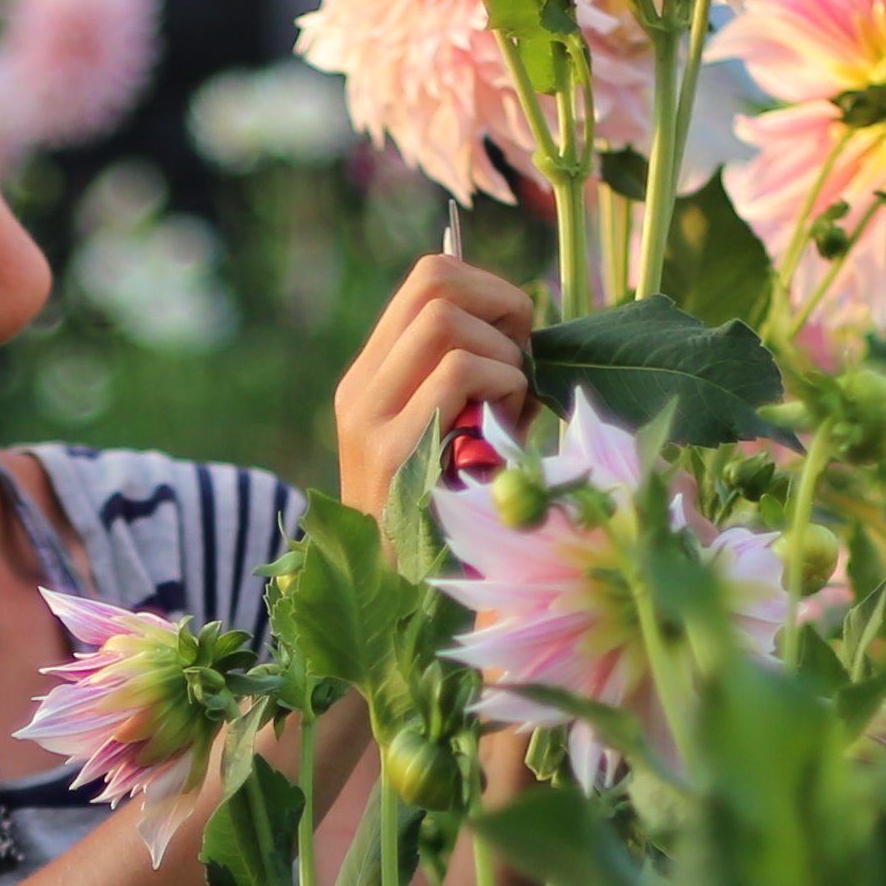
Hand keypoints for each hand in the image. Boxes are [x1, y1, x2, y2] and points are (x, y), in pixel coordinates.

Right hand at [329, 252, 538, 519]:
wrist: (391, 606)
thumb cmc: (443, 526)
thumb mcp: (448, 440)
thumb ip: (469, 383)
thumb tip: (525, 322)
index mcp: (371, 378)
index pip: (426, 279)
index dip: (487, 285)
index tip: (518, 332)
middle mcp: (361, 389)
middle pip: (435, 282)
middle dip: (501, 305)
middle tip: (524, 360)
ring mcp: (370, 418)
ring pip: (446, 318)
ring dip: (502, 353)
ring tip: (512, 406)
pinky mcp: (392, 450)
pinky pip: (459, 372)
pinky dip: (502, 384)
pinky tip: (508, 426)